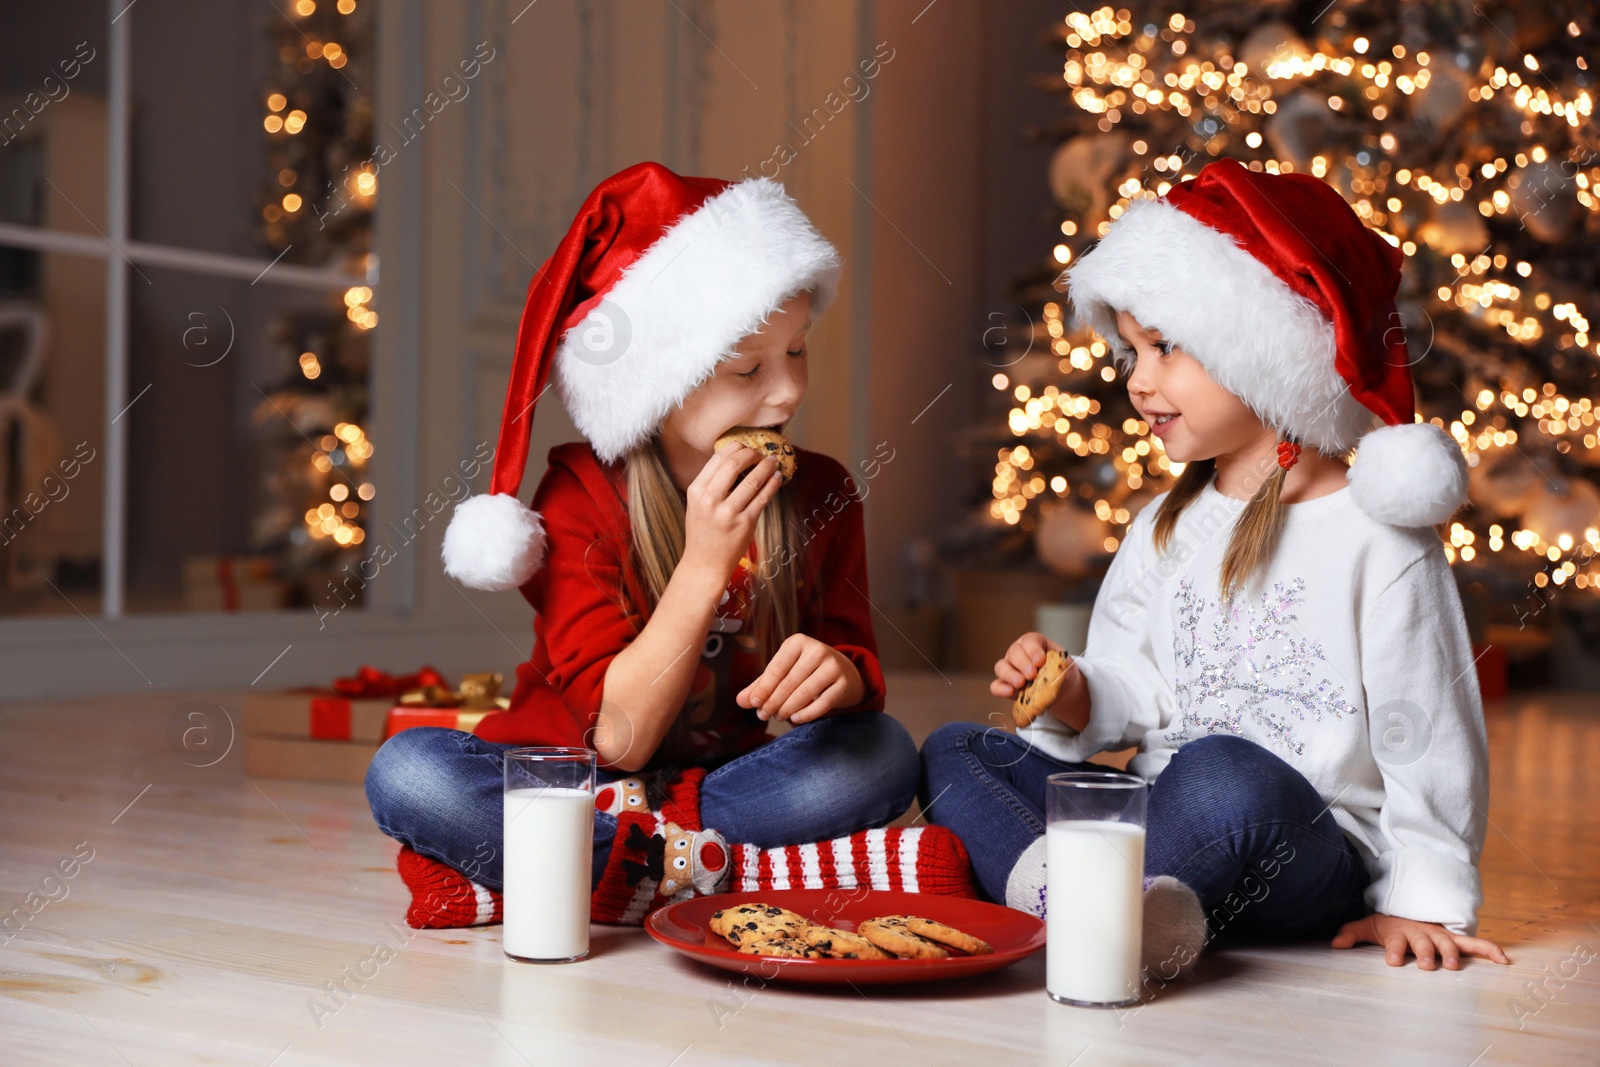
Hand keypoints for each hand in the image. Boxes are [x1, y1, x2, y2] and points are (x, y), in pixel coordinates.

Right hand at [681, 442, 782, 579]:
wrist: (704, 563)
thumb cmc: (703, 531)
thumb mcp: (697, 504)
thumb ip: (711, 483)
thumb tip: (734, 458)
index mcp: (696, 491)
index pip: (718, 459)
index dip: (736, 448)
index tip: (746, 446)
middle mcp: (710, 500)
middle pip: (735, 464)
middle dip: (752, 453)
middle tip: (761, 453)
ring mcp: (728, 512)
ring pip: (752, 480)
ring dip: (766, 467)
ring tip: (773, 462)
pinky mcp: (745, 523)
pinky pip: (763, 498)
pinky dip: (772, 484)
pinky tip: (777, 478)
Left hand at [737, 634, 864, 723]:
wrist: (843, 671)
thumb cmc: (805, 671)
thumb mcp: (783, 671)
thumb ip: (761, 685)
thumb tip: (741, 701)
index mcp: (798, 642)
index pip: (777, 667)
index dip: (764, 687)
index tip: (754, 703)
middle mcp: (817, 650)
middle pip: (790, 681)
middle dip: (773, 701)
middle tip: (763, 715)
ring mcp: (833, 666)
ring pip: (806, 692)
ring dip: (788, 708)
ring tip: (778, 716)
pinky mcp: (844, 683)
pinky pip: (823, 702)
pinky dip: (807, 713)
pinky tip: (795, 718)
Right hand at [989, 631, 1066, 699]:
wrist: (1062, 691)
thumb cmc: (1062, 673)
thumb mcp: (1066, 667)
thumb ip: (1060, 666)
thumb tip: (1054, 670)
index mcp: (1034, 643)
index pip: (1029, 641)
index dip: (1033, 650)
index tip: (1040, 661)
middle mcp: (1018, 653)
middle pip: (1013, 652)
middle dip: (1022, 663)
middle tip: (1031, 674)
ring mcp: (1009, 669)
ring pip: (1001, 667)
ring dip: (1010, 675)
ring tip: (1021, 683)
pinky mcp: (1005, 685)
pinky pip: (996, 686)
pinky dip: (1001, 689)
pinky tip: (1010, 692)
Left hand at [1331, 913, 1509, 969]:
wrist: (1408, 908)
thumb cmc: (1389, 923)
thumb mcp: (1369, 926)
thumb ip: (1352, 933)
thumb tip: (1335, 943)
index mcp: (1400, 932)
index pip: (1397, 942)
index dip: (1395, 951)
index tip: (1393, 961)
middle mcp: (1422, 933)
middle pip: (1425, 944)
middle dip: (1427, 954)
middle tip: (1428, 965)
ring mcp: (1440, 936)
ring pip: (1449, 945)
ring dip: (1452, 954)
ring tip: (1454, 966)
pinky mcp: (1456, 940)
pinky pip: (1476, 944)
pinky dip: (1490, 951)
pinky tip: (1504, 960)